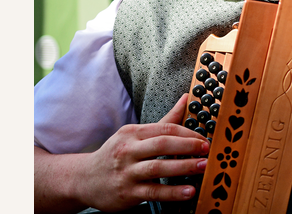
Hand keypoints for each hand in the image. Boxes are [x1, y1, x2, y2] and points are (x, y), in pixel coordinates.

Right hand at [75, 93, 209, 210]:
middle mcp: (128, 151)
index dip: (188, 133)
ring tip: (203, 167)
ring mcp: (127, 172)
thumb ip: (165, 120)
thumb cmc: (117, 154)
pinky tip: (188, 192)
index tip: (204, 139)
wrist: (84, 179)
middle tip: (207, 150)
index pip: (165, 129)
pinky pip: (153, 192)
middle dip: (188, 146)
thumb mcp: (135, 135)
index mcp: (133, 133)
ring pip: (158, 168)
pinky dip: (172, 192)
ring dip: (183, 167)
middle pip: (162, 145)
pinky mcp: (127, 192)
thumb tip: (187, 98)